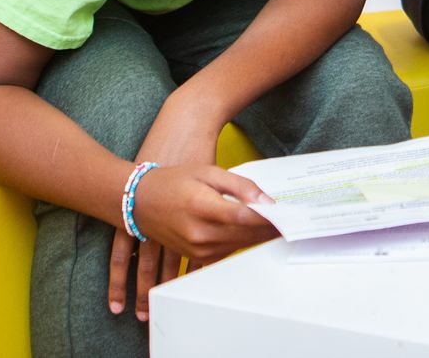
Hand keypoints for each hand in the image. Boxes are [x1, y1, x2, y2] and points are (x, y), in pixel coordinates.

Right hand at [108, 90, 273, 320]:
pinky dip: (241, 243)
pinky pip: (225, 253)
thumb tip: (267, 202)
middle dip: (270, 229)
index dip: (271, 219)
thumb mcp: (208, 172)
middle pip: (246, 236)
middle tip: (291, 222)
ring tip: (276, 227)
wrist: (137, 200)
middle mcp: (200, 234)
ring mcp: (196, 248)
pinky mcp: (194, 255)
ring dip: (257, 238)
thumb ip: (240, 186)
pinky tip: (251, 234)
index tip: (290, 216)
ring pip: (238, 247)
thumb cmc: (174, 180)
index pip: (247, 218)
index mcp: (204, 208)